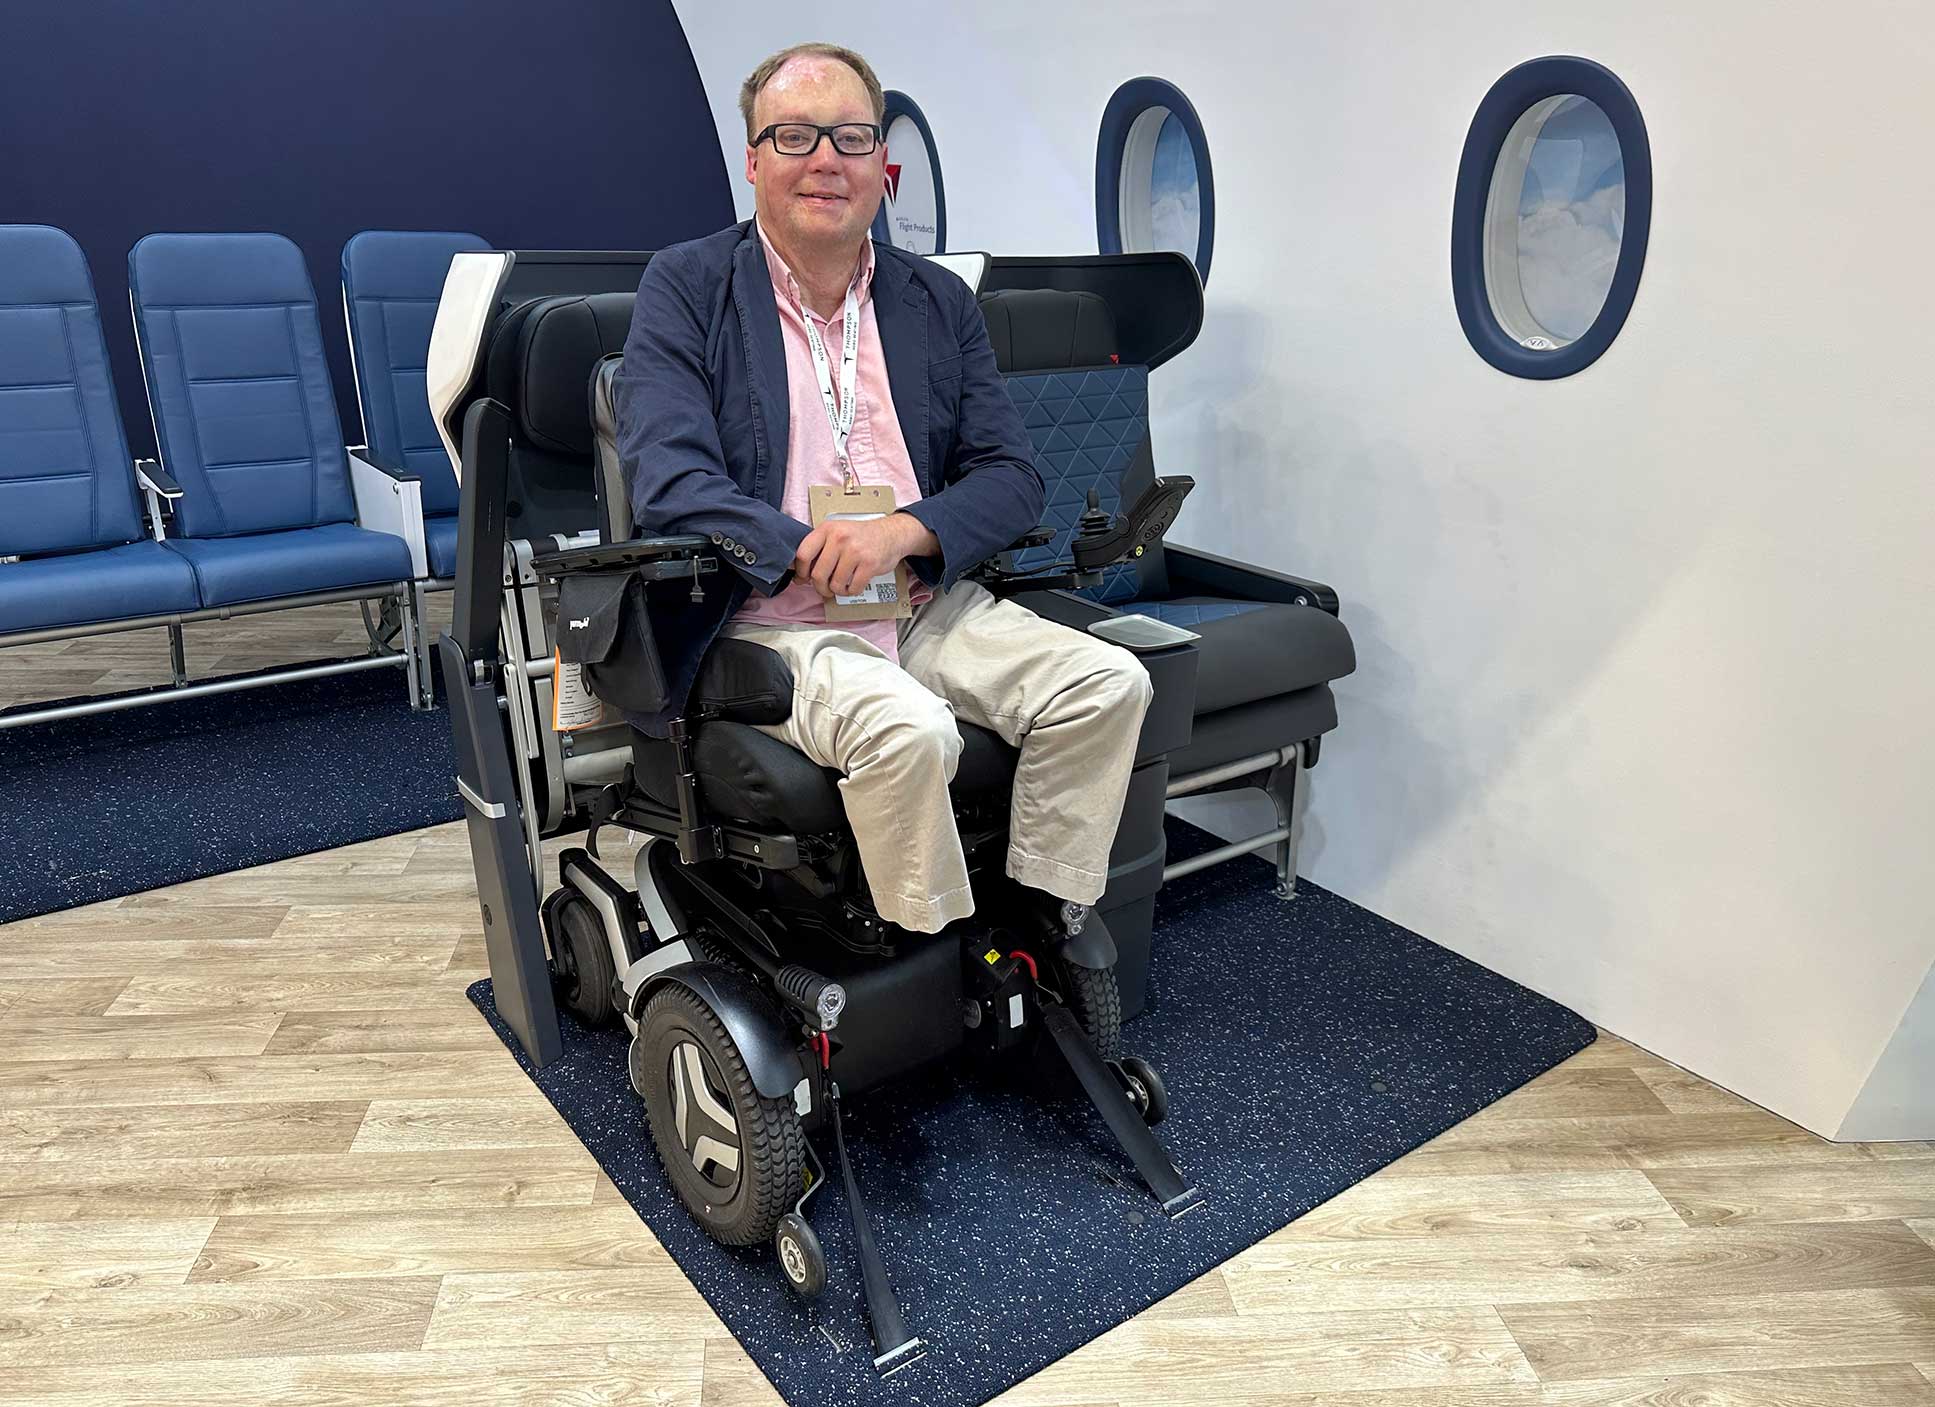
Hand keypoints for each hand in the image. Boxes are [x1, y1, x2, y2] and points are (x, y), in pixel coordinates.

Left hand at [794, 514, 916, 597]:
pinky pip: (853, 588)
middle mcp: (840, 538)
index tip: (803, 578)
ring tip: (841, 585)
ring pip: (835, 584)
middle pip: (818, 574)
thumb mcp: (837, 532)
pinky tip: (853, 585)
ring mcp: (855, 551)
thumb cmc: (861, 537)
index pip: (803, 554)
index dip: (800, 571)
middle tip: (824, 588)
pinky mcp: (869, 564)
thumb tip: (800, 574)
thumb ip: (819, 548)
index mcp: (827, 529)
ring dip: (837, 590)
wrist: (891, 534)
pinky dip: (851, 592)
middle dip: (820, 587)